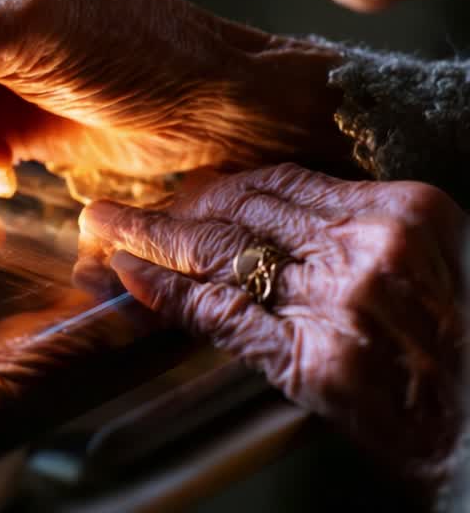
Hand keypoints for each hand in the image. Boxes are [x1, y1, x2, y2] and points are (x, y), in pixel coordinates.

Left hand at [78, 163, 466, 491]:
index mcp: (405, 213)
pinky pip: (219, 312)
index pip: (284, 181)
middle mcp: (370, 247)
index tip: (182, 189)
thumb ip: (345, 238)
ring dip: (151, 236)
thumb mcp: (417, 268)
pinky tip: (130, 275)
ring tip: (106, 229)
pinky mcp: (314, 358)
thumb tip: (254, 222)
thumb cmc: (455, 349)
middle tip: (120, 209)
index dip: (218, 185)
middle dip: (175, 207)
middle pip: (243, 208)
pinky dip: (166, 291)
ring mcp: (341, 301)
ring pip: (220, 249)